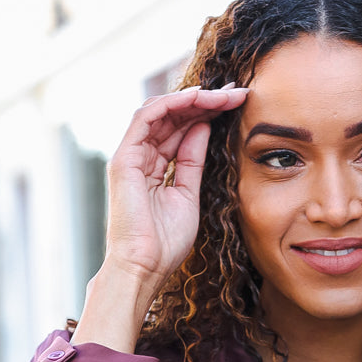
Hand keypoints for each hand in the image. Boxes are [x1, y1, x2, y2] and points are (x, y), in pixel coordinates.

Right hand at [103, 84, 249, 293]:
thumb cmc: (165, 244)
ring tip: (223, 95)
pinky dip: (172, 104)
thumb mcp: (189, 195)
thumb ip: (192, 161)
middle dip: (206, 102)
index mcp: (154, 167)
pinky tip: (198, 99)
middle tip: (237, 93)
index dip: (207, 114)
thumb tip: (204, 128)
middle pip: (173, 116)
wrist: (145, 268)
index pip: (180, 129)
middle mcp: (140, 157)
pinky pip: (147, 118)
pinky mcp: (124, 158)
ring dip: (194, 99)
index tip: (236, 106)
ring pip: (161, 111)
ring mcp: (130, 156)